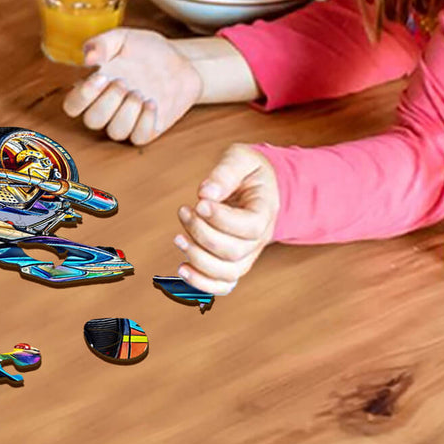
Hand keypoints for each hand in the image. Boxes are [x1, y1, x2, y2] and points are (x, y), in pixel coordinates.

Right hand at [62, 28, 201, 144]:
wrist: (182, 61)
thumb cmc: (147, 49)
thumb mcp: (122, 38)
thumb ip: (102, 43)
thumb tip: (87, 58)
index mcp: (95, 87)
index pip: (73, 105)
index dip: (81, 96)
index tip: (101, 76)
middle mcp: (108, 108)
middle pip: (92, 121)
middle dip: (107, 102)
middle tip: (124, 82)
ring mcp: (128, 120)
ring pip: (115, 132)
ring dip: (127, 112)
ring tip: (140, 92)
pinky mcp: (147, 129)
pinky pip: (138, 138)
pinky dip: (144, 121)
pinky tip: (152, 103)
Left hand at [174, 144, 279, 295]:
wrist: (259, 185)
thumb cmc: (248, 170)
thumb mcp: (241, 159)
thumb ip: (226, 172)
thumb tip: (206, 193)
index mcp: (265, 212)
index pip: (249, 227)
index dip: (221, 219)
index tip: (199, 202)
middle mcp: (259, 239)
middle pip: (234, 252)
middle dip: (202, 233)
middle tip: (184, 211)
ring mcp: (247, 254)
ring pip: (227, 272)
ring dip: (197, 258)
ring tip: (178, 238)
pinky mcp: (233, 262)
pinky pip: (223, 284)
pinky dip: (202, 283)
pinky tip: (182, 268)